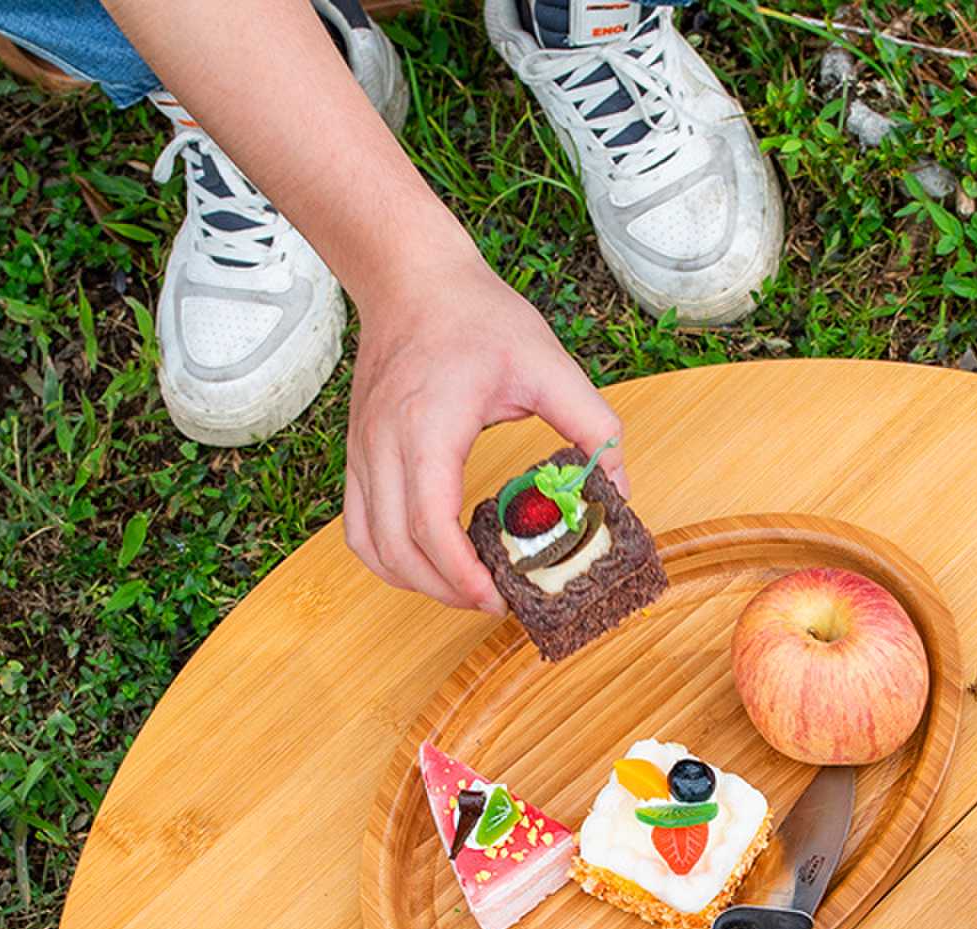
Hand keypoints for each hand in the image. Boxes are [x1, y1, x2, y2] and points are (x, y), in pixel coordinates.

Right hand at [344, 253, 622, 607]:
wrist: (411, 278)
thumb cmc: (475, 315)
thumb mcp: (549, 363)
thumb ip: (593, 426)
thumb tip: (619, 489)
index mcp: (428, 423)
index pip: (428, 519)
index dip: (458, 572)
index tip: (495, 598)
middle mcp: (383, 442)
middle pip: (397, 547)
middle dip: (446, 590)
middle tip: (494, 602)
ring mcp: (363, 451)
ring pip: (372, 546)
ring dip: (416, 582)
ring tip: (465, 588)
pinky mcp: (357, 455)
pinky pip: (359, 529)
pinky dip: (390, 560)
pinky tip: (429, 564)